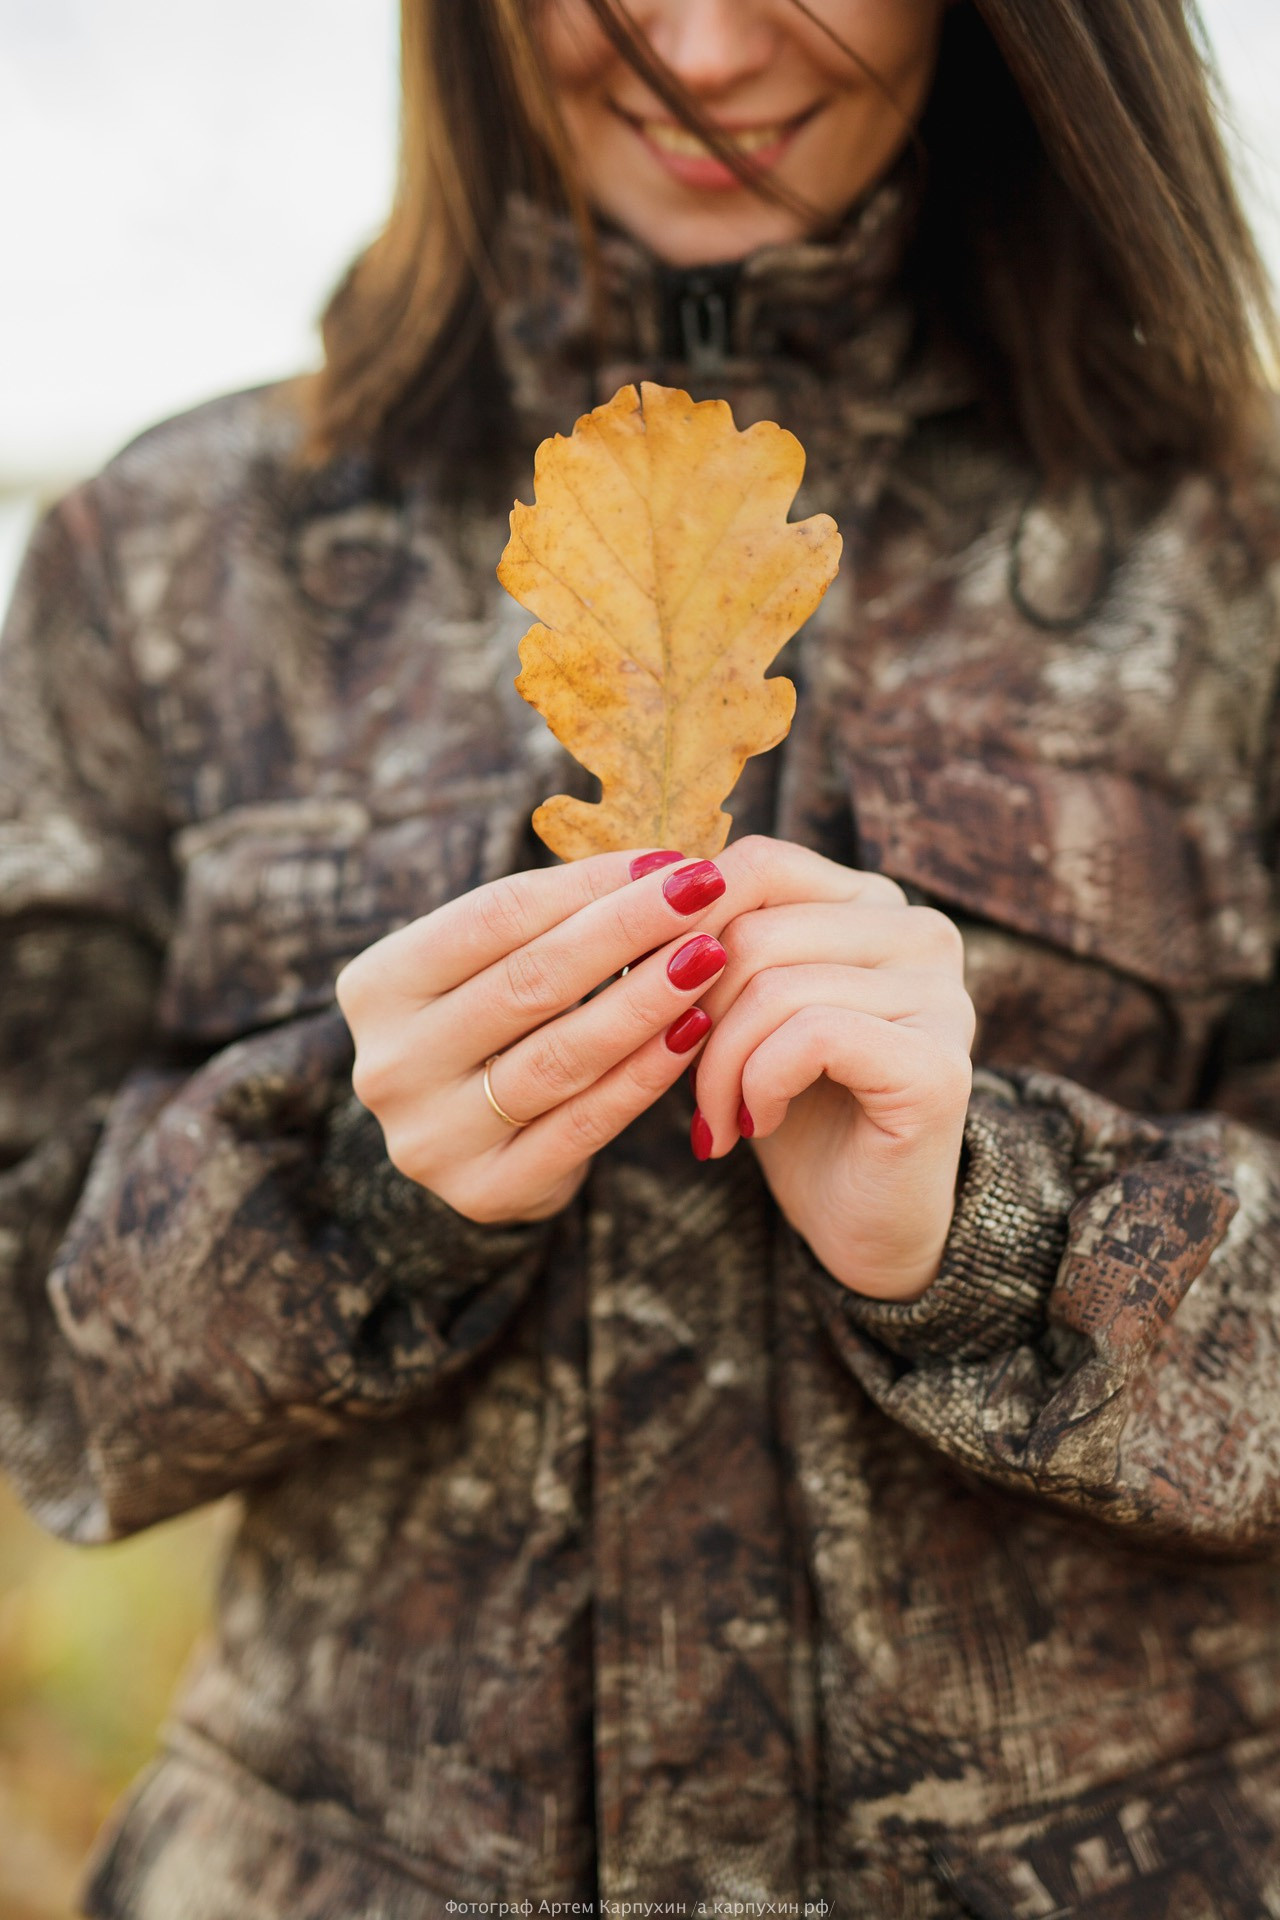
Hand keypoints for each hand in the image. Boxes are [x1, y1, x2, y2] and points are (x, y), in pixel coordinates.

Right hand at [334, 848, 737, 1223]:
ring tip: (709, 955)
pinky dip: (646, 1073)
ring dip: (646, 998)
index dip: (587, 884)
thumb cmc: (493, 1027)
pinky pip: (585, 1123)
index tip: (667, 859)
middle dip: (627, 930)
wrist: (469, 1147)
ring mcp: (432, 1136)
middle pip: (528, 982)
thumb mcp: (492, 967)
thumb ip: (552, 918)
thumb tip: (662, 861)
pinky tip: (694, 1031)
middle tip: (703, 892)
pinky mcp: (486, 1190)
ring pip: (561, 1055)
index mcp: (377, 986)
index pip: (493, 916)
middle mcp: (390, 1064)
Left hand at [691, 836, 975, 1302]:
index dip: (685, 926)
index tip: (654, 1000)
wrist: (858, 1224)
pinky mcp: (937, 1062)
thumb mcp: (738, 1012)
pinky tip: (757, 1122)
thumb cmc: (792, 1109)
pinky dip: (758, 1084)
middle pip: (756, 928)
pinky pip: (810, 1035)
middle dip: (692, 1012)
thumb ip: (710, 945)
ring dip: (717, 1064)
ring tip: (718, 1116)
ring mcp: (941, 993)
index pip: (759, 864)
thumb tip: (635, 895)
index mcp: (872, 903)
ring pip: (774, 985)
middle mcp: (919, 931)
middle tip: (682, 1084)